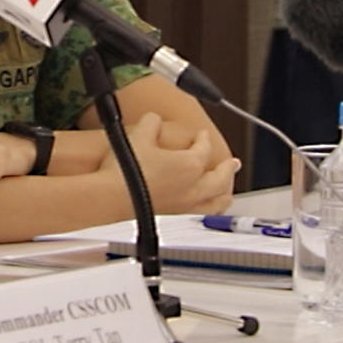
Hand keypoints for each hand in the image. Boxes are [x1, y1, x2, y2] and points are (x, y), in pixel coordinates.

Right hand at [98, 113, 238, 214]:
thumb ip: (151, 123)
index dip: (203, 140)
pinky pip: (201, 217)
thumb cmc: (124, 172)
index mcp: (189, 164)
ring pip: (216, 203)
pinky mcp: (173, 222)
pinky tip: (203, 212)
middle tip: (233, 163)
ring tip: (227, 193)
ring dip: (224, 195)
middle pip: (220, 179)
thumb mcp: (138, 135)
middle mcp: (193, 188)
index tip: (202, 136)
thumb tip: (154, 120)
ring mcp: (185, 208)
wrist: (109, 199)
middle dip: (228, 169)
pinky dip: (209, 212)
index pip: (204, 149)